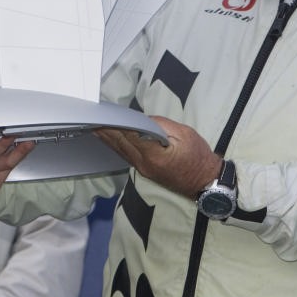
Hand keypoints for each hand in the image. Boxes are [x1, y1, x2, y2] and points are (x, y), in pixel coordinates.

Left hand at [95, 115, 220, 197]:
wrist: (206, 182)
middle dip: (106, 130)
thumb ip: (161, 126)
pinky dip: (116, 145)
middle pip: (120, 143)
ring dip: (107, 138)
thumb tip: (143, 120)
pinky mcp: (144, 170)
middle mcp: (144, 163)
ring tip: (93, 125)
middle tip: (91, 117)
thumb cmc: (198, 157)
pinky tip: (109, 138)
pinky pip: (125, 155)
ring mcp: (143, 169)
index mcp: (154, 154)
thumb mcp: (184, 134)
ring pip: (120, 150)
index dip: (115, 124)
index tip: (103, 114)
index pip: (128, 135)